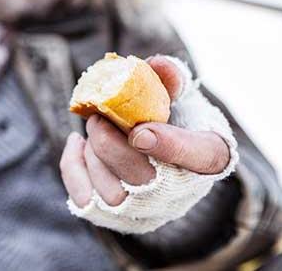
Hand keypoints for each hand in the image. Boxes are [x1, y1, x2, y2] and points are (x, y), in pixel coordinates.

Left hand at [60, 56, 229, 206]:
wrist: (161, 162)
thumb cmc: (172, 123)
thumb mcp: (180, 98)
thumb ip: (170, 80)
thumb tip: (155, 64)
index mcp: (208, 157)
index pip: (201, 157)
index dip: (169, 146)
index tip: (139, 131)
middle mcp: (180, 193)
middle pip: (143, 179)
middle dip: (111, 145)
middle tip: (98, 117)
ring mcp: (146, 211)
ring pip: (112, 194)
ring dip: (94, 155)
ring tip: (95, 128)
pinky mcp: (114, 217)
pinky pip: (84, 200)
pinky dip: (73, 167)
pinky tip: (78, 144)